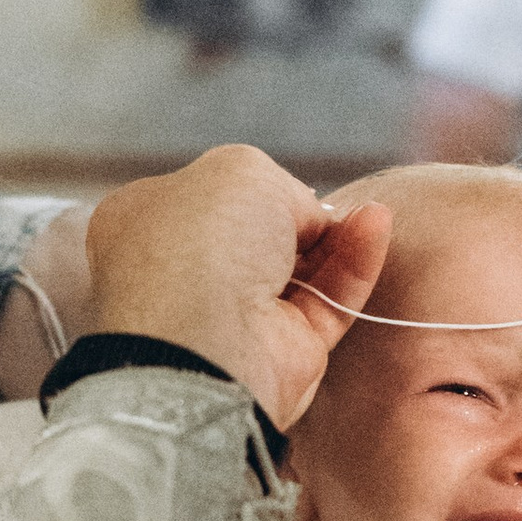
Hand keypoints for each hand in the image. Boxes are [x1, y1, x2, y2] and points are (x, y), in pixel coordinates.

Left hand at [84, 147, 389, 434]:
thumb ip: (280, 185)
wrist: (203, 344)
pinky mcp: (282, 350)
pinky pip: (327, 300)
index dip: (248, 187)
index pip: (205, 198)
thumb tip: (310, 217)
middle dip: (299, 217)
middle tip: (329, 204)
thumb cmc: (200, 247)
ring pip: (300, 268)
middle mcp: (185, 273)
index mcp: (145, 224)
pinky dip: (354, 265)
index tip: (280, 181)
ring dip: (338, 237)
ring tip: (372, 213)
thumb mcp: (238, 170)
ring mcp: (233, 316)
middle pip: (258, 235)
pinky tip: (376, 227)